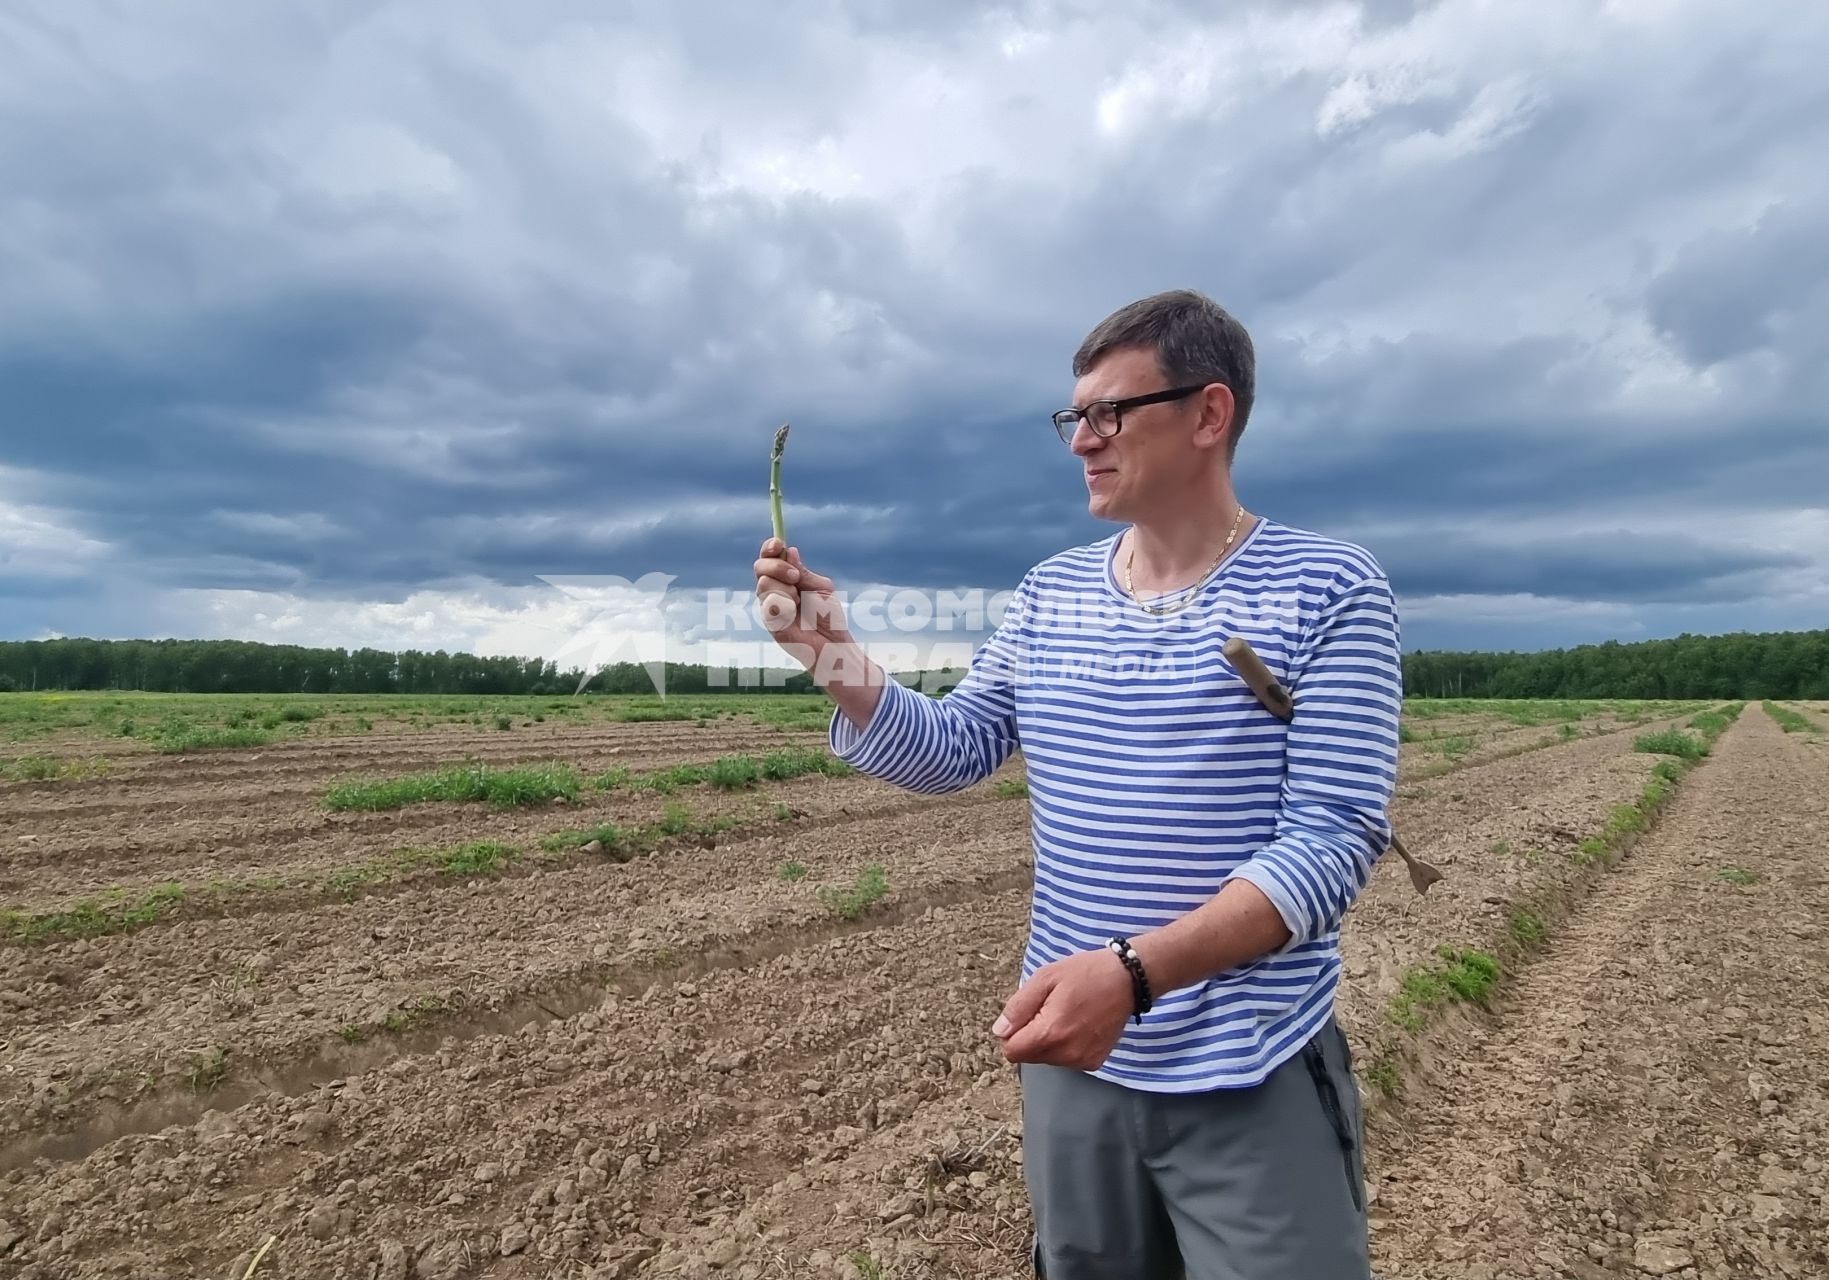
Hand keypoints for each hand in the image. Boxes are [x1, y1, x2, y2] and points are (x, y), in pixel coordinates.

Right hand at [753, 537, 848, 656]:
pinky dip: (784, 605)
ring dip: (785, 590)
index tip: (777, 543)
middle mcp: (775, 588)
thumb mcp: (820, 587)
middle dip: (777, 567)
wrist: (832, 642)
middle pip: (760, 566)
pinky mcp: (768, 620)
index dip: (770, 547)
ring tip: (799, 602)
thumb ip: (803, 571)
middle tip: (795, 578)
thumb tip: (789, 551)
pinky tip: (793, 615)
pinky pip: (768, 603)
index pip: (771, 557)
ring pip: (763, 583)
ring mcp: (769, 604)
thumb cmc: (828, 616)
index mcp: (787, 577)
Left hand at [991, 948, 1134, 1070]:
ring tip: (1066, 1014)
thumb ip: (1018, 1007)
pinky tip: (1078, 1024)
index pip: (1012, 1051)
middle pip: (1029, 1056)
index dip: (1012, 1032)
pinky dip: (1065, 1045)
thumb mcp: (1045, 978)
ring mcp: (1082, 1061)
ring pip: (1047, 1058)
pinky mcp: (1094, 1062)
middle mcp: (1066, 1054)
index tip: (1026, 1013)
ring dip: (1048, 1041)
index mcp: (1050, 1033)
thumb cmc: (1085, 973)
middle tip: (1049, 1009)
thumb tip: (999, 1031)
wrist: (1127, 980)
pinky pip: (1066, 1059)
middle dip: (1030, 1036)